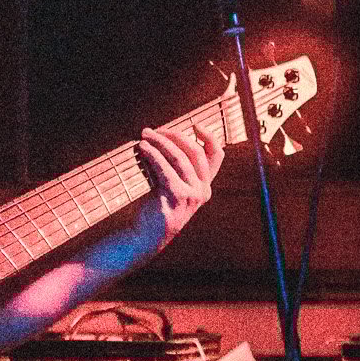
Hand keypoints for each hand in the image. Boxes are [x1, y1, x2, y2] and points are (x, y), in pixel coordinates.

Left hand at [137, 122, 224, 244]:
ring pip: (179, 157)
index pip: (216, 155)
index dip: (209, 137)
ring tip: (144, 136)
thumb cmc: (155, 207)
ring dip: (160, 142)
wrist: (146, 235)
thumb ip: (174, 166)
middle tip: (154, 131)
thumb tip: (163, 137)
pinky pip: (165, 167)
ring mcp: (192, 194)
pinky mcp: (177, 196)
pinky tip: (142, 148)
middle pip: (195, 151)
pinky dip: (153, 154)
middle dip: (174, 136)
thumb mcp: (170, 184)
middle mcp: (203, 189)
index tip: (195, 125)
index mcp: (204, 185)